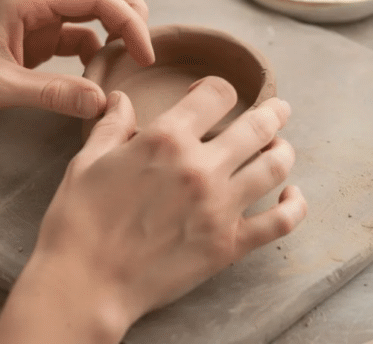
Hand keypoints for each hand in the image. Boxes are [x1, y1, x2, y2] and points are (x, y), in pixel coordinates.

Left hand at [0, 0, 154, 125]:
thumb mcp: (0, 89)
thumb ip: (54, 94)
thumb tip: (104, 103)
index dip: (128, 21)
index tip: (144, 56)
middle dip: (128, 7)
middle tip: (145, 45)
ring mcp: (30, 15)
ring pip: (87, 4)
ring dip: (113, 23)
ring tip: (130, 55)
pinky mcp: (29, 36)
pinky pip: (73, 32)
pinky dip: (93, 45)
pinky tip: (99, 70)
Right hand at [0, 77, 307, 342]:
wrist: (84, 283)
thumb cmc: (78, 222)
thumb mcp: (87, 162)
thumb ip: (112, 126)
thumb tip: (121, 99)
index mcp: (166, 139)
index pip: (216, 95)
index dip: (217, 89)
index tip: (213, 95)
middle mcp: (201, 167)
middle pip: (257, 125)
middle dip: (272, 113)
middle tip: (278, 110)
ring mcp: (220, 207)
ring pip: (275, 166)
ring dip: (283, 150)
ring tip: (280, 147)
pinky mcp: (229, 245)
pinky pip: (280, 222)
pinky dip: (294, 205)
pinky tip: (291, 195)